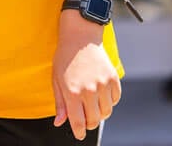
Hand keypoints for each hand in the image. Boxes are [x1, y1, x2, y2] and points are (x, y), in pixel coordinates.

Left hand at [53, 13, 119, 140]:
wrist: (80, 36)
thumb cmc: (65, 57)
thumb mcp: (56, 80)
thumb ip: (60, 103)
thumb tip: (60, 122)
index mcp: (73, 92)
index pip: (78, 122)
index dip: (79, 132)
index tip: (79, 134)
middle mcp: (89, 90)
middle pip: (94, 120)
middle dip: (89, 124)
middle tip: (85, 120)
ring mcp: (103, 84)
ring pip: (106, 111)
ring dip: (100, 113)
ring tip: (93, 106)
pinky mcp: (113, 78)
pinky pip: (115, 99)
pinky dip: (110, 102)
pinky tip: (102, 96)